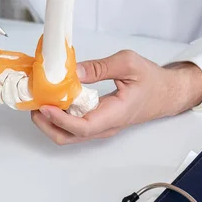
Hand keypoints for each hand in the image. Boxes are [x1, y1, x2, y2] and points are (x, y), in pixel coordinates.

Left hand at [31, 50, 201, 144]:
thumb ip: (99, 67)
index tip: (46, 106)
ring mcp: (100, 126)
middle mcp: (105, 126)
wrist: (167, 93)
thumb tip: (73, 72)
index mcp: (115, 114)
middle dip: (47, 124)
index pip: (83, 127)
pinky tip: (52, 100)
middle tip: (34, 104)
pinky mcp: (97, 122)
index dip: (61, 119)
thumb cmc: (153, 80)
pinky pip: (74, 125)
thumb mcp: (128, 64)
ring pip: (69, 134)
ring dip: (50, 122)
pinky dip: (58, 116)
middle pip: (69, 137)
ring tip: (39, 101)